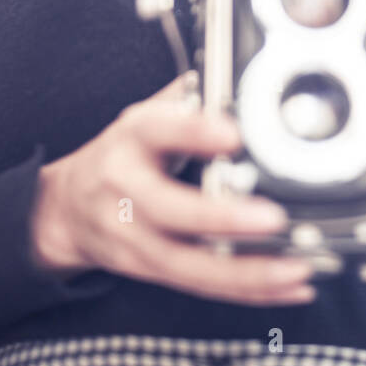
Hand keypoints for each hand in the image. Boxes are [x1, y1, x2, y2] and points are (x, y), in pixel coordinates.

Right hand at [29, 72, 315, 305]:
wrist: (68, 210)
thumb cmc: (122, 154)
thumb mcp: (145, 115)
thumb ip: (191, 99)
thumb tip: (243, 75)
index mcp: (131, 137)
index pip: (158, 129)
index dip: (194, 131)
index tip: (233, 133)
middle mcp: (126, 188)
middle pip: (168, 210)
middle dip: (222, 219)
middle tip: (273, 220)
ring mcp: (133, 237)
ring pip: (188, 264)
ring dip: (248, 272)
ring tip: (297, 269)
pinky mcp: (148, 271)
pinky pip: (201, 286)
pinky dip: (248, 291)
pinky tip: (288, 288)